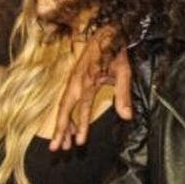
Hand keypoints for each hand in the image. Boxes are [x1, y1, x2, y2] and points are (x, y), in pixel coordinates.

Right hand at [51, 26, 131, 150]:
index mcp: (86, 81)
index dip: (81, 126)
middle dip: (60, 130)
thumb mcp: (123, 73)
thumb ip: (123, 95)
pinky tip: (67, 126)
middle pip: (64, 110)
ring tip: (61, 144)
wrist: (106, 33)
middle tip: (57, 149)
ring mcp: (72, 81)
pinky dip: (65, 114)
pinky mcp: (73, 80)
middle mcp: (75, 83)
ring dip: (62, 125)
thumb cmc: (116, 53)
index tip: (80, 142)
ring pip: (63, 107)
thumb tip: (127, 117)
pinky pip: (66, 100)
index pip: (82, 109)